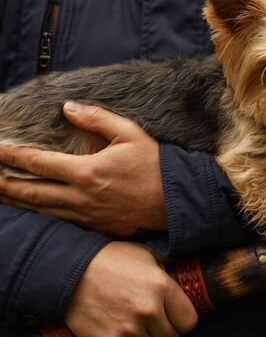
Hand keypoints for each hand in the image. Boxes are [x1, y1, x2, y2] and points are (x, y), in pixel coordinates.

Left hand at [0, 102, 165, 235]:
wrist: (177, 201)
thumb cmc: (156, 165)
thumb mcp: (130, 134)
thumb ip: (97, 119)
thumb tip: (69, 107)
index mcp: (87, 171)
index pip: (38, 162)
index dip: (11, 155)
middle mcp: (81, 197)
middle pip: (31, 192)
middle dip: (4, 185)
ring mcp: (87, 216)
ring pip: (42, 210)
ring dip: (17, 203)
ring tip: (1, 196)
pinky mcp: (97, 228)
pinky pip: (61, 222)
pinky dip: (41, 216)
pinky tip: (33, 211)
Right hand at [65, 242, 197, 336]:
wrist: (69, 271)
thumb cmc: (110, 259)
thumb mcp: (145, 255)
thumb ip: (165, 271)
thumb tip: (178, 280)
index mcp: (162, 287)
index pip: (189, 321)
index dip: (182, 320)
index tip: (174, 317)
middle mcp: (149, 311)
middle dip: (164, 330)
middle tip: (151, 320)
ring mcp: (129, 330)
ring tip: (132, 323)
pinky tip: (121, 333)